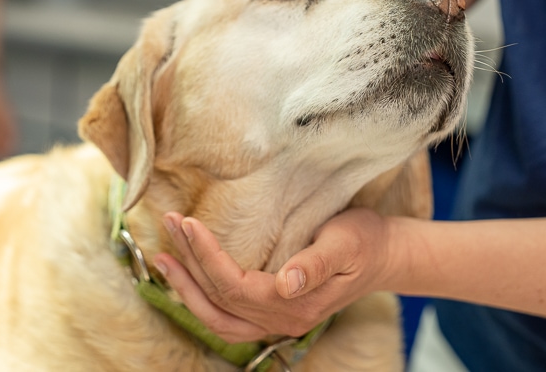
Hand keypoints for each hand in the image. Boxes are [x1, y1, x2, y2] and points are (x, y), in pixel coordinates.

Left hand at [154, 207, 392, 342]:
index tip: (188, 224)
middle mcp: (281, 321)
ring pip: (217, 316)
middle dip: (188, 263)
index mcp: (296, 303)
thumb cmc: (365, 241)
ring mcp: (275, 322)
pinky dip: (201, 297)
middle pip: (219, 300)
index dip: (207, 258)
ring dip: (186, 287)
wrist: (383, 256)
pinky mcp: (272, 312)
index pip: (235, 286)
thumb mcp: (346, 243)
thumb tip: (287, 284)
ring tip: (162, 256)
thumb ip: (316, 264)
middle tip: (169, 225)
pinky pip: (226, 315)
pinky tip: (187, 276)